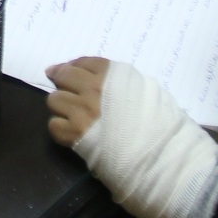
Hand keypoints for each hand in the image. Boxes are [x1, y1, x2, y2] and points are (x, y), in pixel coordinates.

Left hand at [50, 58, 217, 217]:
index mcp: (113, 76)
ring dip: (60, 105)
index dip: (72, 65)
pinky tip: (69, 131)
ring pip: (54, 101)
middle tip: (60, 85)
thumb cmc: (162, 124)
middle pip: (63, 77)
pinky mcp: (76, 136)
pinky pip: (54, 126)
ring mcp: (83, 113)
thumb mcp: (149, 90)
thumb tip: (103, 81)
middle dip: (61, 80)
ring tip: (69, 113)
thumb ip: (123, 82)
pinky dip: (59, 127)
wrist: (163, 155)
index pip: (84, 62)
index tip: (65, 69)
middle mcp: (94, 90)